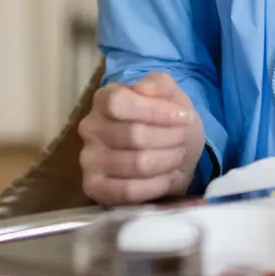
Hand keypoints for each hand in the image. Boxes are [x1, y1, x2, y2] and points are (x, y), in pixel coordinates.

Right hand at [79, 72, 204, 205]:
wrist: (173, 153)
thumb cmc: (168, 122)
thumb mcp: (171, 94)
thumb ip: (159, 84)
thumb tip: (144, 90)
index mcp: (104, 99)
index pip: (119, 103)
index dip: (156, 111)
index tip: (185, 117)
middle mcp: (90, 128)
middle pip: (134, 135)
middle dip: (170, 138)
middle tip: (183, 138)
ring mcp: (89, 160)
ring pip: (137, 164)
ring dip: (167, 160)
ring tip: (177, 155)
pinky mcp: (95, 188)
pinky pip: (129, 191)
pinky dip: (157, 184)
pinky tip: (167, 176)